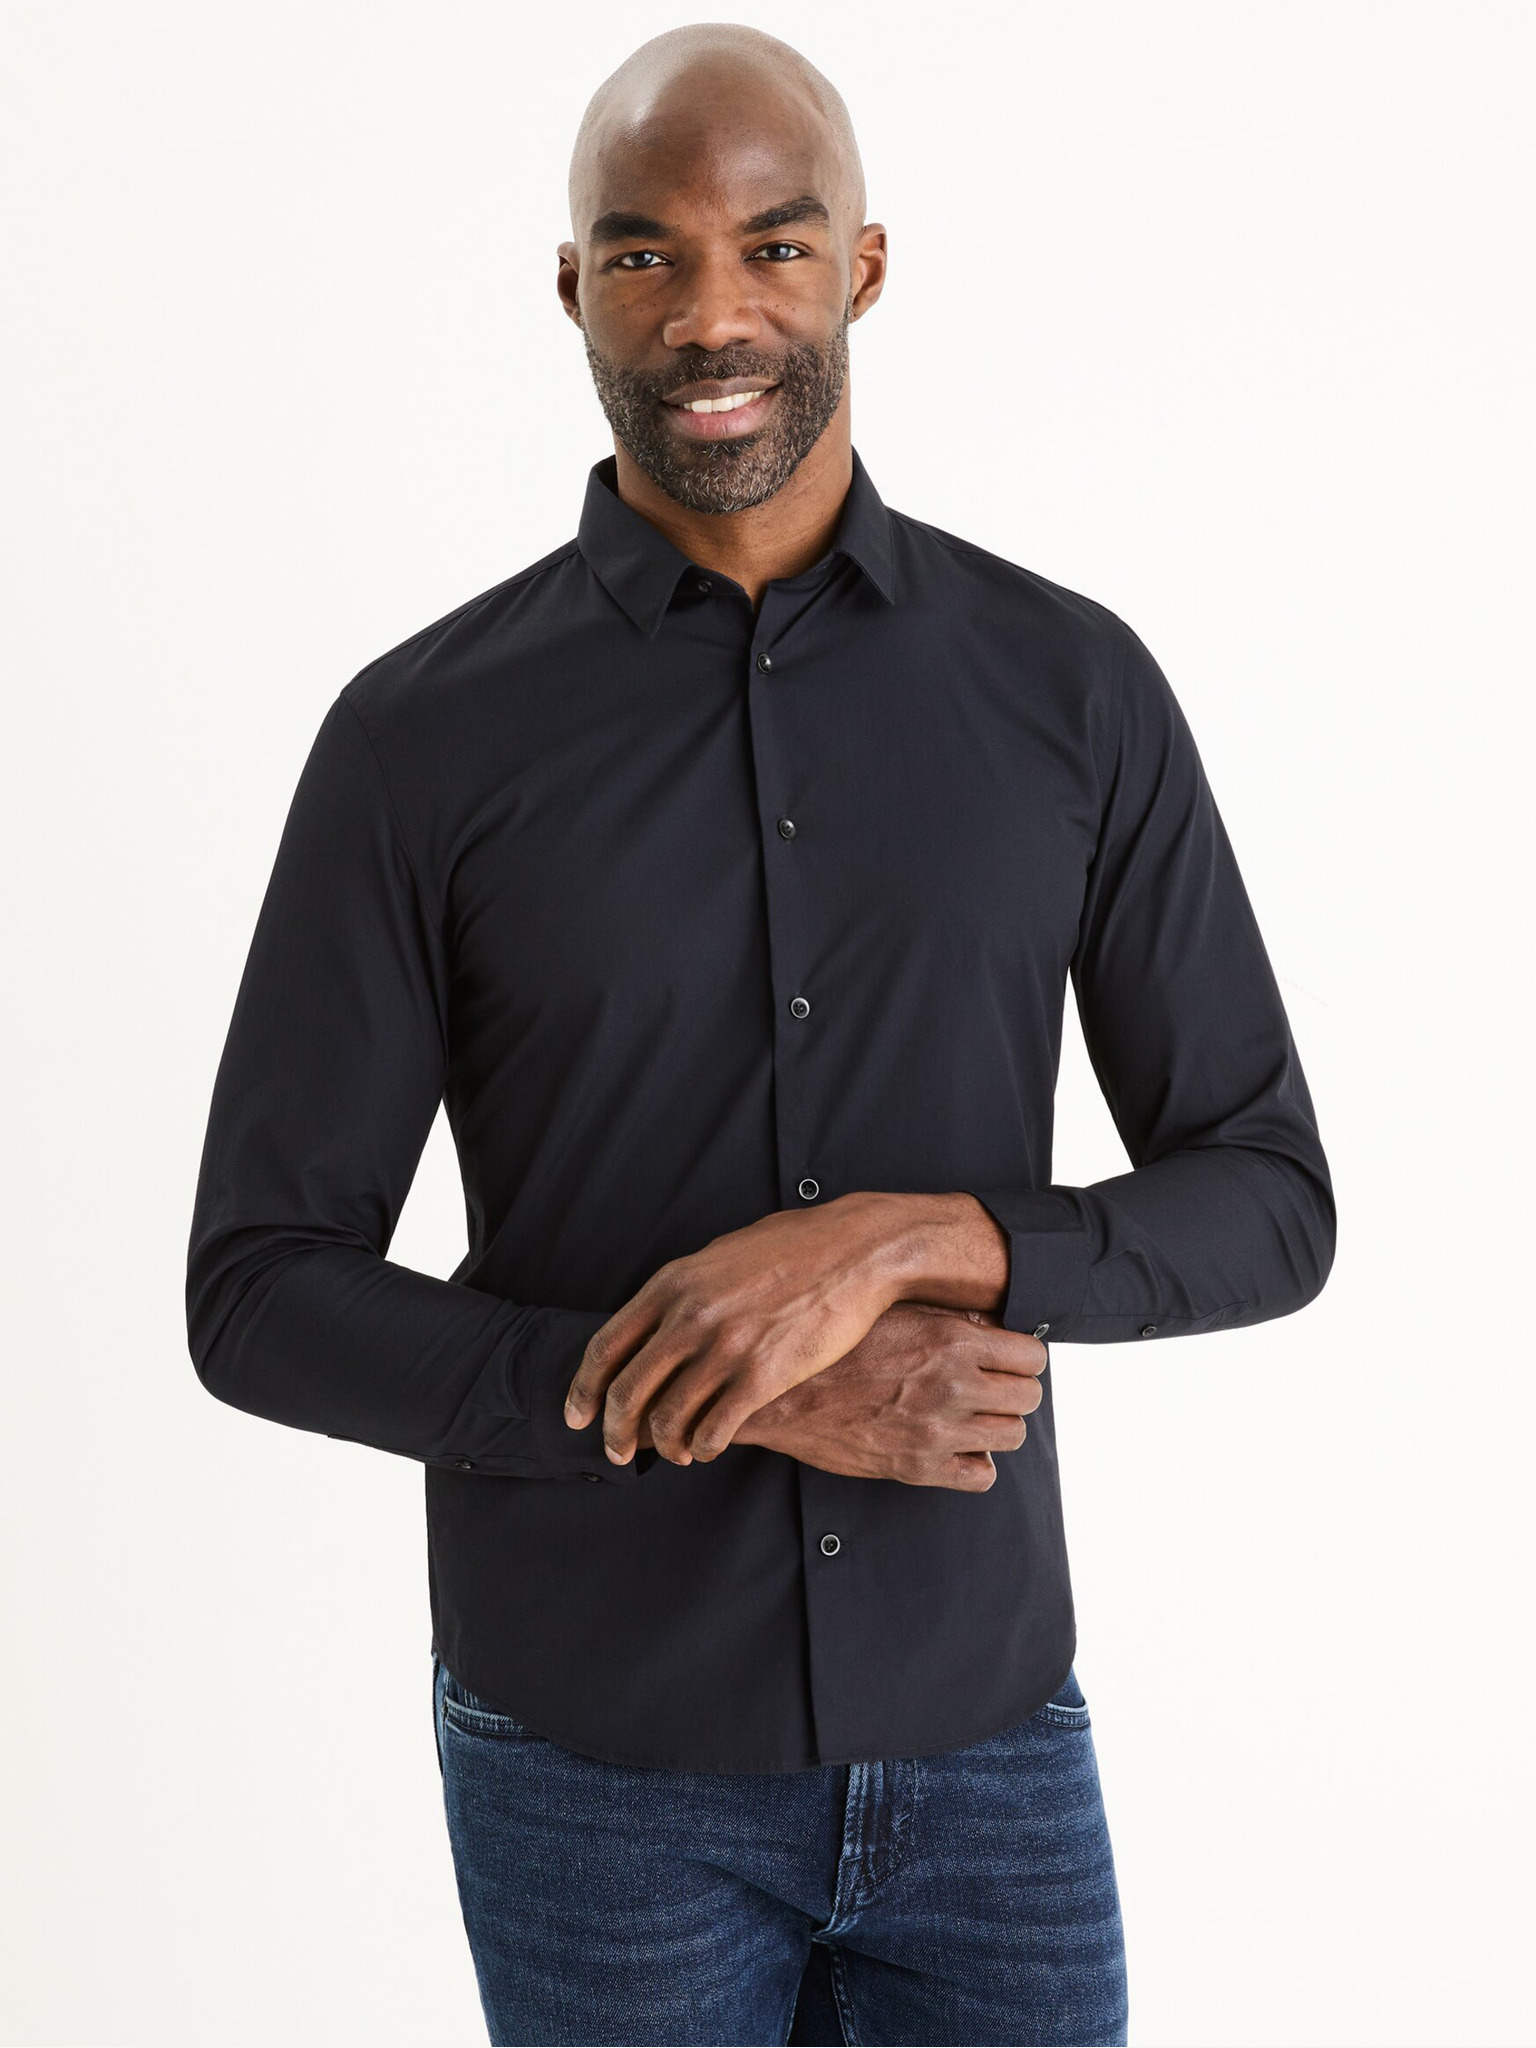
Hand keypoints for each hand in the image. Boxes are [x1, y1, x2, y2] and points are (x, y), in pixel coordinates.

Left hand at [562, 1194, 909, 1465]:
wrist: (855, 1251)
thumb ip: (684, 1289)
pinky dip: (703, 1447)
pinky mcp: (763, 1376)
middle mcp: (690, 1317)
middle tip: (616, 1451)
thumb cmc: (794, 1247)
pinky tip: (707, 1448)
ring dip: (664, 1446)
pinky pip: (715, 1429)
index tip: (579, 1415)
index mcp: (672, 1283)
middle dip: (615, 1431)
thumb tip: (655, 1319)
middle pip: (628, 1392)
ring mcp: (725, 1348)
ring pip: (669, 1418)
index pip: (606, 1348)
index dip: (584, 1390)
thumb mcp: (720, 1254)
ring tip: (672, 1453)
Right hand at [732, 1302, 1047, 1489]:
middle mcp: (951, 1384)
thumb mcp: (891, 1311)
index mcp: (950, 1339)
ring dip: (996, 1424)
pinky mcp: (918, 1467)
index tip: (1009, 1358)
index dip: (1023, 1357)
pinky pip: (981, 1476)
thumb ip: (947, 1314)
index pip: (1032, 1356)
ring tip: (971, 1413)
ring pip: (1012, 1435)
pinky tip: (955, 1444)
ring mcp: (937, 1430)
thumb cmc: (832, 1349)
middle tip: (991, 1385)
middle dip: (1014, 1389)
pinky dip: (976, 1462)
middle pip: (1029, 1397)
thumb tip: (991, 1320)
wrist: (777, 1396)